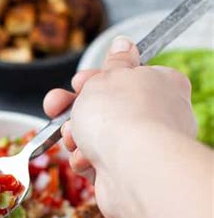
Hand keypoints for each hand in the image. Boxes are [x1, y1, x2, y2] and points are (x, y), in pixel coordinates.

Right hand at [43, 36, 196, 217]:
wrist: (132, 168)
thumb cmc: (122, 115)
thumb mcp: (108, 75)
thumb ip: (113, 62)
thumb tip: (123, 42)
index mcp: (160, 83)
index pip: (125, 76)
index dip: (95, 78)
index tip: (77, 82)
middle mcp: (156, 116)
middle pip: (105, 108)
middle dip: (76, 110)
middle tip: (57, 106)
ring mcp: (142, 148)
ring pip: (97, 137)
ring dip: (76, 136)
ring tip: (73, 137)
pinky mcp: (127, 174)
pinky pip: (98, 163)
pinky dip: (86, 161)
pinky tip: (85, 159)